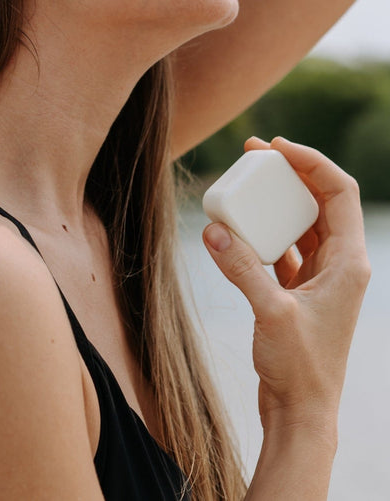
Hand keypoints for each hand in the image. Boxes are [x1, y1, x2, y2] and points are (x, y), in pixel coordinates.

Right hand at [203, 137, 370, 433]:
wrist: (302, 412)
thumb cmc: (300, 368)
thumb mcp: (270, 312)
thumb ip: (241, 268)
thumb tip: (212, 228)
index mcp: (349, 262)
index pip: (339, 192)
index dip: (312, 161)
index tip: (277, 147)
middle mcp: (341, 264)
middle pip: (321, 200)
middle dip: (291, 173)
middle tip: (255, 155)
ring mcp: (322, 277)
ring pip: (303, 222)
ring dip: (278, 200)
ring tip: (248, 182)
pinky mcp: (301, 290)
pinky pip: (286, 246)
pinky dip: (266, 230)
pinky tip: (241, 225)